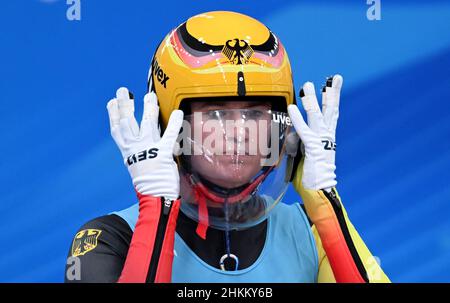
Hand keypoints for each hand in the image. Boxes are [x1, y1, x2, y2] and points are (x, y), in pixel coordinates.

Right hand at [107, 87, 182, 199]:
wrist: (156, 197)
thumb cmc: (150, 182)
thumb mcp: (139, 164)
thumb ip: (141, 149)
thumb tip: (146, 136)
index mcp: (128, 152)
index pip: (117, 130)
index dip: (113, 115)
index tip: (112, 102)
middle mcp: (135, 148)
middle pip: (127, 122)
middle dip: (124, 105)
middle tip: (122, 91)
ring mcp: (148, 150)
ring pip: (147, 124)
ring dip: (148, 108)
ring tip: (149, 96)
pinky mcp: (163, 153)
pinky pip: (169, 135)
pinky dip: (174, 123)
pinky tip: (177, 112)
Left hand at [288, 75, 342, 190]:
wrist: (318, 191)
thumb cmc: (310, 176)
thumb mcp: (302, 155)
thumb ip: (297, 143)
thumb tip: (290, 135)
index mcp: (327, 139)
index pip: (330, 116)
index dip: (331, 101)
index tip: (332, 87)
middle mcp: (327, 138)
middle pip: (331, 111)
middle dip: (332, 94)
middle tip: (335, 78)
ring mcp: (322, 143)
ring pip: (318, 117)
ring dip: (312, 100)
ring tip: (308, 85)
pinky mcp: (314, 149)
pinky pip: (305, 131)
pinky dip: (298, 119)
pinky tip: (292, 108)